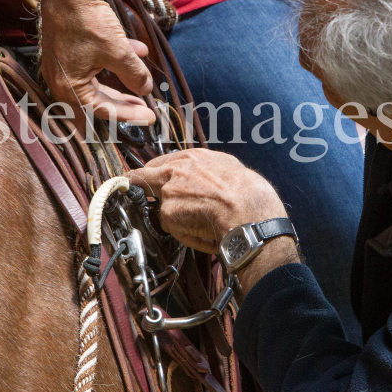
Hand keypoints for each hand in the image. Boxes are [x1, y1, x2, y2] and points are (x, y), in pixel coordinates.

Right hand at [40, 0, 155, 123]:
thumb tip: (146, 89)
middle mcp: (61, 79)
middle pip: (96, 99)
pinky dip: (114, 60)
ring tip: (143, 81)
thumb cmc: (89, 22)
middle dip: (124, 102)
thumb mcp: (118, 52)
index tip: (150, 117)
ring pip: (97, 80)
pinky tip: (137, 50)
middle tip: (146, 108)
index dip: (129, 115)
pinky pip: (94, 62)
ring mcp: (63, 63)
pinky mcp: (68, 48)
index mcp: (68, 87)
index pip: (102, 110)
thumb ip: (134, 75)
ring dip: (122, 79)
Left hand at [128, 149, 287, 253]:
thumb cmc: (248, 193)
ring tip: (203, 223)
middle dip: (144, 189)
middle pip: (141, 177)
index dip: (156, 176)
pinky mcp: (168, 215)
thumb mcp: (229, 166)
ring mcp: (168, 193)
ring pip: (162, 209)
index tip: (156, 184)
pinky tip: (206, 233)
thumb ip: (206, 167)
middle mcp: (174, 171)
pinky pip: (173, 228)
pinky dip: (187, 234)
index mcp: (189, 158)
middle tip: (154, 201)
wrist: (250, 213)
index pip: (157, 163)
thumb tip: (201, 172)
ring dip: (176, 218)